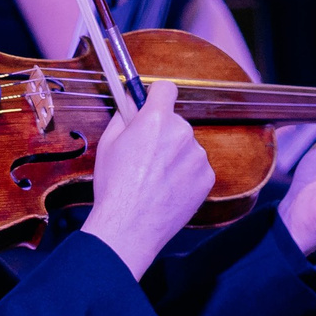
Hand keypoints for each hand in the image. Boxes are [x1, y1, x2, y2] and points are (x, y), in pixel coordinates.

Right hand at [84, 77, 215, 278]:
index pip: (167, 88)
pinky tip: (167, 190)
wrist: (129, 227)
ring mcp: (198, 156)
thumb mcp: (108, 143)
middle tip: (144, 157)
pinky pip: (196, 167)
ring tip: (154, 180)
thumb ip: (123, 115)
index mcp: (156, 119)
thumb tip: (131, 99)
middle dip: (162, 133)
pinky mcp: (207, 178)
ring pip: (186, 146)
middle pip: (175, 122)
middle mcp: (182, 133)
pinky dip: (185, 175)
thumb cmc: (114, 187)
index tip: (153, 104)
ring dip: (175, 156)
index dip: (157, 96)